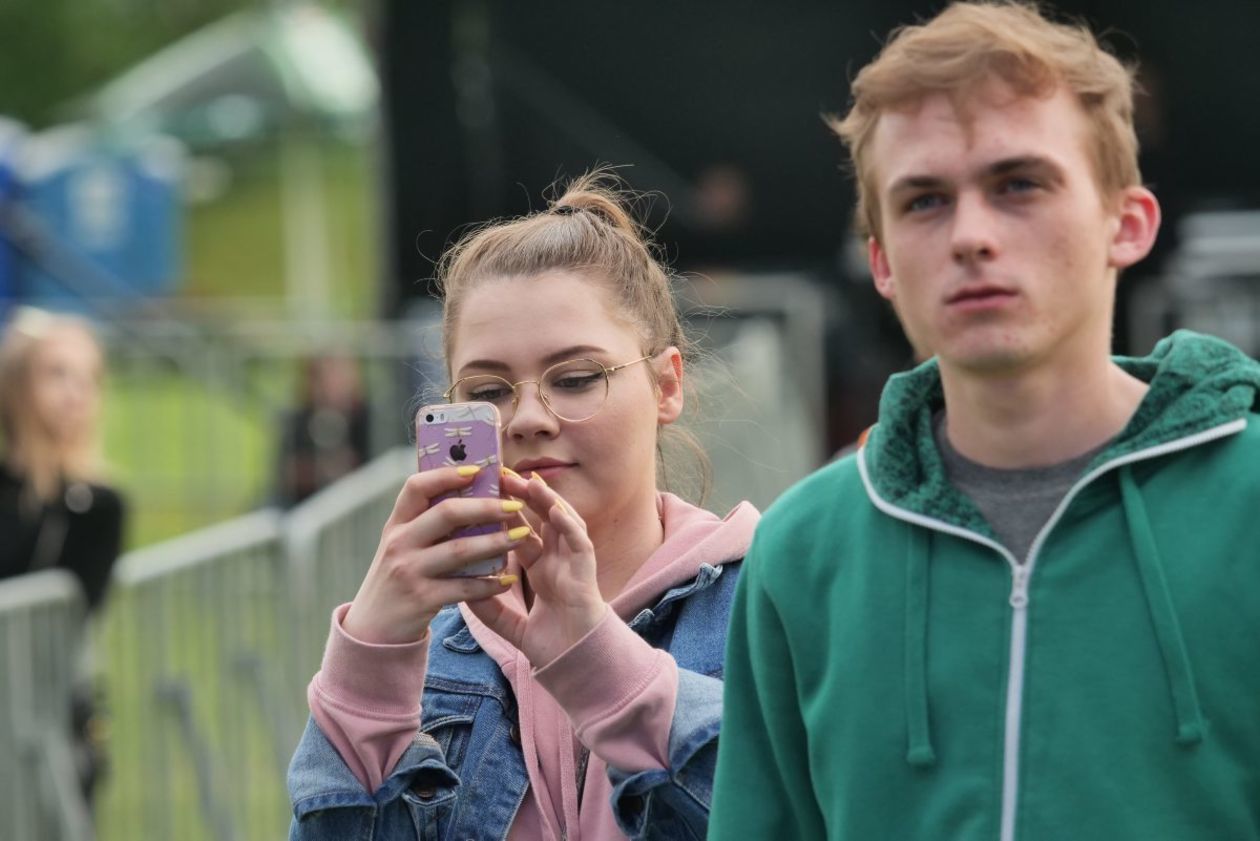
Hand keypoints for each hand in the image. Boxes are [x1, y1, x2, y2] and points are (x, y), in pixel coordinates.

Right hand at [342, 467, 530, 644]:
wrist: (372, 629)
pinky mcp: (421, 599)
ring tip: (522, 537)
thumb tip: (470, 494)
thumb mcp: (401, 546)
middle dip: (486, 506)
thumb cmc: (398, 579)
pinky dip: (489, 584)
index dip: (447, 475)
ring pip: (460, 550)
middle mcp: (399, 543)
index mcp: (396, 524)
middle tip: (515, 505)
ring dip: (495, 542)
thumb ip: (425, 524)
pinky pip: (464, 588)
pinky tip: (508, 580)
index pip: (416, 487)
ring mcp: (409, 571)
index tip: (477, 470)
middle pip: (446, 514)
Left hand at [464, 471, 607, 667]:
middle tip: (503, 474)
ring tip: (530, 480)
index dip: (505, 513)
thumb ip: (489, 610)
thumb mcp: (510, 626)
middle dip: (524, 495)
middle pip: (541, 519)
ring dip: (549, 500)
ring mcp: (573, 564)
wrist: (577, 667)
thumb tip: (462, 592)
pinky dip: (569, 525)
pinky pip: (580, 543)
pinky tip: (556, 510)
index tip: (485, 492)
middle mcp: (558, 561)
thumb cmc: (552, 647)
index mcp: (541, 569)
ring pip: (563, 522)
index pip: (520, 532)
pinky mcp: (587, 573)